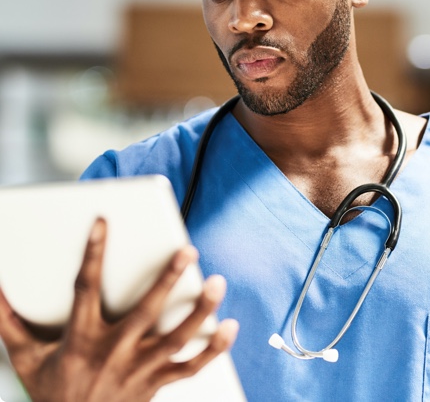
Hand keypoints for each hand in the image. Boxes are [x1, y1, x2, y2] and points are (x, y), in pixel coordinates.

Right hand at [0, 218, 238, 401]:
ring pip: (176, 338)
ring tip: (218, 283)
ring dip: (200, 311)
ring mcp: (140, 369)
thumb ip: (9, 322)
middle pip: (146, 311)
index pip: (85, 288)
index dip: (92, 253)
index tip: (102, 223)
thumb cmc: (52, 392)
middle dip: (168, 279)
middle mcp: (115, 351)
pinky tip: (230, 327)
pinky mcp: (156, 383)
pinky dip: (213, 349)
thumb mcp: (25, 357)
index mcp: (82, 338)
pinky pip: (190, 367)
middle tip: (188, 251)